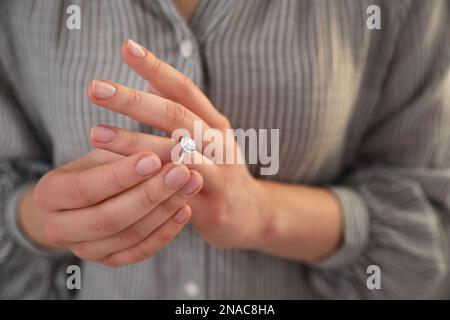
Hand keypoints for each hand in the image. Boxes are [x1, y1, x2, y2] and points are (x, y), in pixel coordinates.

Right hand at [19, 149, 203, 265]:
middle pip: (107, 218)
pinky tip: (185, 210)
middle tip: (181, 172)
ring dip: (164, 210)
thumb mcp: (102, 154)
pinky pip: (139, 252)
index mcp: (49, 194)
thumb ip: (124, 152)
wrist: (81, 203)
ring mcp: (84, 249)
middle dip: (149, 195)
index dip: (122, 175)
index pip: (85, 189)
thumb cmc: (94, 169)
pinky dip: (165, 232)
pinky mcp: (108, 260)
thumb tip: (161, 149)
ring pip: (127, 236)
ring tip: (191, 186)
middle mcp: (59, 228)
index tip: (154, 158)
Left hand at [87, 40, 272, 249]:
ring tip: (96, 133)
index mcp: (215, 124)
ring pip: (177, 153)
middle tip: (96, 88)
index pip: (184, 89)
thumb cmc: (220, 171)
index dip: (157, 67)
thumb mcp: (209, 139)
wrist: (251, 214)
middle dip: (134, 101)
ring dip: (135, 142)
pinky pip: (179, 193)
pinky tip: (123, 177)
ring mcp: (221, 174)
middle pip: (177, 115)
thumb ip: (182, 114)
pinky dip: (153, 183)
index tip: (126, 47)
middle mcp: (220, 143)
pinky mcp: (213, 207)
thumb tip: (149, 85)